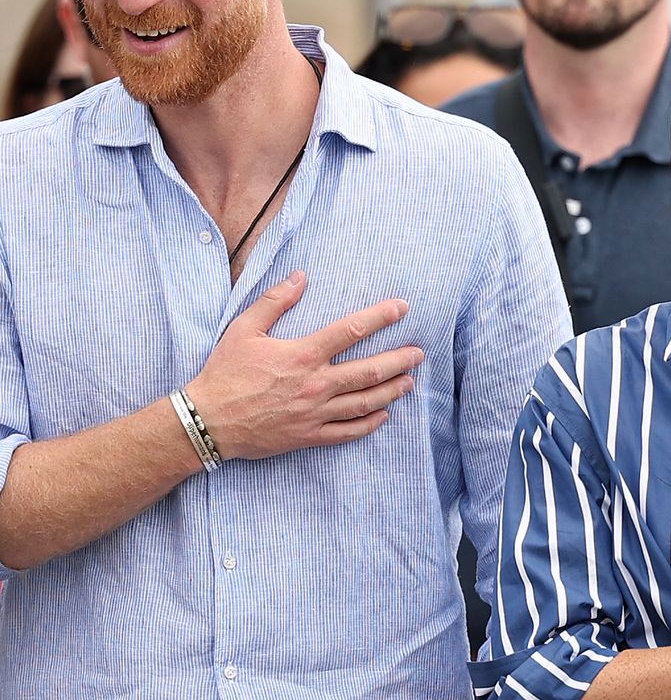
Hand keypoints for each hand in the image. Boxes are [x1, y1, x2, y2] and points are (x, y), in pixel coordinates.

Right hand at [184, 270, 422, 458]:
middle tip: (419, 353)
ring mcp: (314, 414)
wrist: (207, 422)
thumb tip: (301, 276)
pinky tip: (383, 415)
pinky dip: (368, 424)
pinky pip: (346, 432)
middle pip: (368, 371)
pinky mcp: (308, 436)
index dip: (380, 317)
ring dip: (391, 391)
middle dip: (398, 360)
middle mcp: (315, 385)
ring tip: (409, 381)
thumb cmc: (225, 373)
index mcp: (302, 355)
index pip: (351, 331)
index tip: (402, 308)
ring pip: (363, 402)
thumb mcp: (244, 330)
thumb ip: (274, 301)